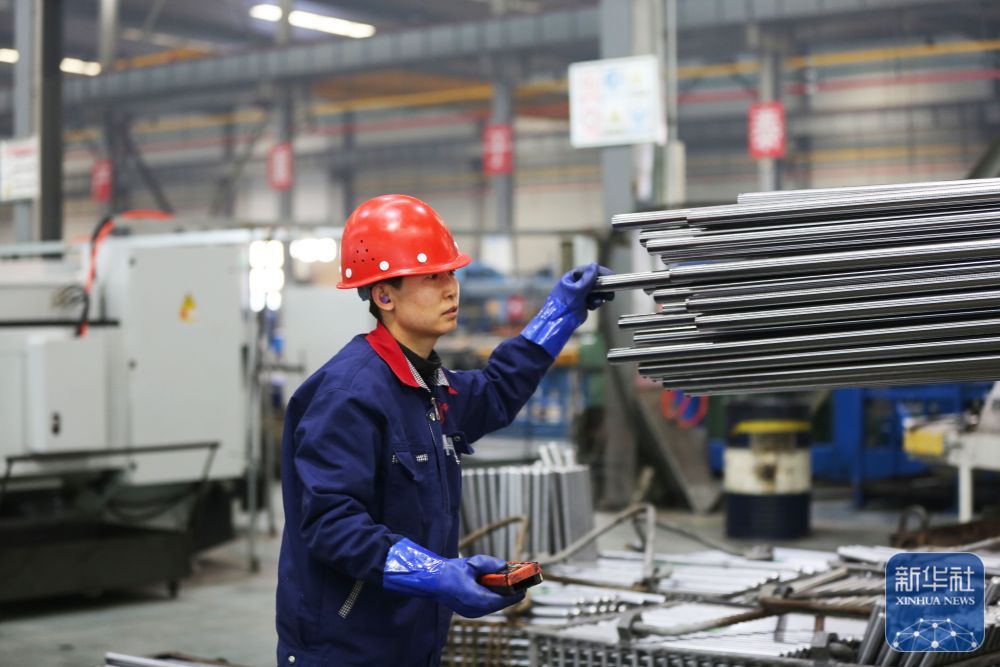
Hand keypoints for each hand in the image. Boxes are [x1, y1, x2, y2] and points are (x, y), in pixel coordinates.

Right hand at [383, 539, 523, 617]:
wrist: (432, 580)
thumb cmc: (449, 572)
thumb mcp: (472, 563)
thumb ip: (490, 564)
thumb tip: (504, 566)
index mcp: (476, 598)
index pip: (503, 600)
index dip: (516, 593)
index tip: (524, 586)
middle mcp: (475, 609)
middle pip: (500, 604)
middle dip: (510, 594)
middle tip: (518, 583)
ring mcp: (472, 612)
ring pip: (494, 606)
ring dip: (502, 596)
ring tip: (509, 584)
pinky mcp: (469, 611)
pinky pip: (487, 606)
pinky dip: (493, 597)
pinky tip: (496, 587)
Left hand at [521, 263, 614, 357]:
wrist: (559, 322)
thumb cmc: (564, 305)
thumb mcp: (577, 290)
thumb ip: (587, 278)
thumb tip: (594, 265)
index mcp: (572, 278)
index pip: (589, 270)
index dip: (601, 272)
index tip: (611, 275)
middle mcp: (576, 284)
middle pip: (594, 281)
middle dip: (602, 287)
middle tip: (609, 291)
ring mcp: (580, 294)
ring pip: (596, 291)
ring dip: (599, 296)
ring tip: (597, 302)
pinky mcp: (583, 303)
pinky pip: (594, 299)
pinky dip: (595, 302)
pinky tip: (592, 307)